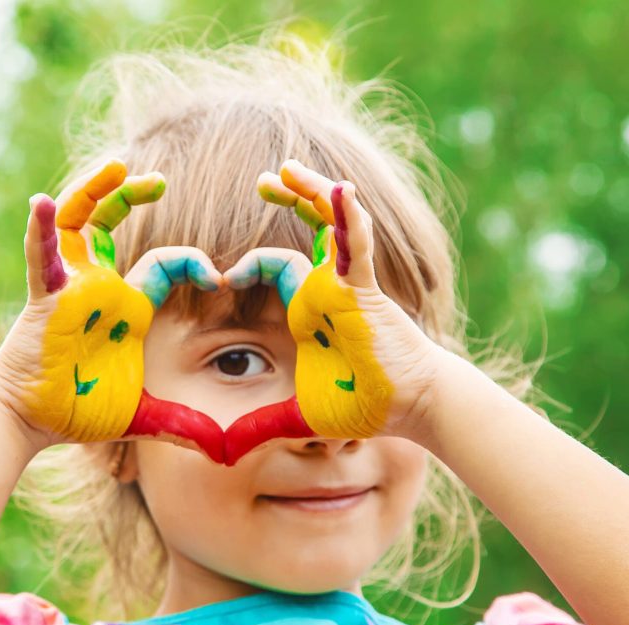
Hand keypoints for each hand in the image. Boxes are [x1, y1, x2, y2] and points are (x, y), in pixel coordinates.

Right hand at [0, 160, 223, 449]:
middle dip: (133, 196)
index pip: (165, 266)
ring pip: (80, 223)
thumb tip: (222, 450)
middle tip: (159, 179)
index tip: (220, 276)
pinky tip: (42, 204)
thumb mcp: (142, 415)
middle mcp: (100, 287)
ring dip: (96, 192)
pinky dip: (43, 231)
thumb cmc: (80, 409)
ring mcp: (70, 286)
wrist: (31, 421)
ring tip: (118, 166)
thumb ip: (181, 425)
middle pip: (114, 224)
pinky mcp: (44, 298)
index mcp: (128, 307)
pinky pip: (42, 257)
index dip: (194, 263)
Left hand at [224, 159, 443, 447]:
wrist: (408, 406)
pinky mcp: (365, 290)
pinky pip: (356, 247)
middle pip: (304, 231)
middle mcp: (326, 288)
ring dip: (312, 194)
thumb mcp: (297, 416)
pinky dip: (349, 220)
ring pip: (330, 225)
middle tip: (264, 179)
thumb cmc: (361, 404)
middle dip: (288, 200)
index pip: (274, 266)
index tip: (220, 278)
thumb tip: (223, 453)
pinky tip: (342, 191)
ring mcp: (346, 284)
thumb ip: (261, 425)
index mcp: (308, 309)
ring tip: (286, 168)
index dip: (247, 264)